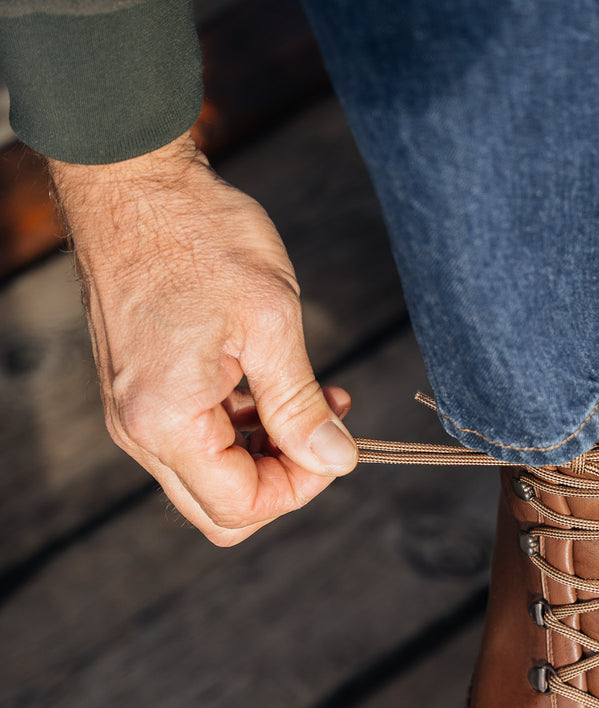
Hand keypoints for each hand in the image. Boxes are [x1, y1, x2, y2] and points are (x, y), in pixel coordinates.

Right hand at [49, 133, 356, 545]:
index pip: (241, 507)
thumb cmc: (196, 237)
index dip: (300, 489)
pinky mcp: (146, 390)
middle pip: (222, 509)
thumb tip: (336, 461)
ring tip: (319, 400)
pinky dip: (248, 429)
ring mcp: (137, 411)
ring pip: (215, 477)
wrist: (133, 179)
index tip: (336, 445)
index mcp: (165, 421)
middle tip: (325, 430)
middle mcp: (140, 429)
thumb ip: (301, 406)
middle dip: (285, 482)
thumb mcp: (271, 323)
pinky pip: (201, 439)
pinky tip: (283, 388)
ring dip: (272, 452)